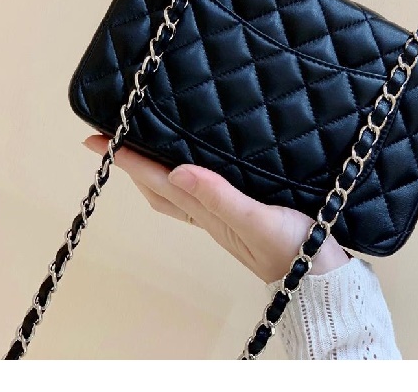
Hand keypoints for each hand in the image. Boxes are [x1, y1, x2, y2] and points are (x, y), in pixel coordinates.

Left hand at [83, 135, 349, 283]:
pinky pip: (196, 194)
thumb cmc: (293, 248)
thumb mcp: (257, 220)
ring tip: (139, 149)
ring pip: (173, 191)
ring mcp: (221, 218)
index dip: (127, 159)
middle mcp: (208, 215)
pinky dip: (180, 177)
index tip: (96, 139)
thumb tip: (176, 171)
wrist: (321, 278)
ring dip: (151, 170)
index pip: (158, 179)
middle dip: (131, 164)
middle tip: (109, 138)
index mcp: (208, 212)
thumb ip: (219, 197)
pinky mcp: (238, 216)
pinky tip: (189, 167)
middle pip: (156, 187)